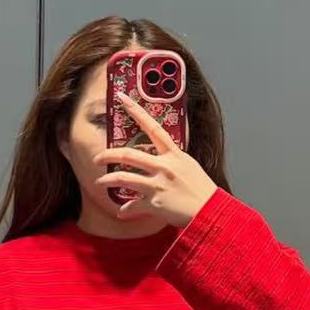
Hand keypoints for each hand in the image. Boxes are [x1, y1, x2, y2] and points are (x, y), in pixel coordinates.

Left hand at [94, 90, 217, 228]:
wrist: (212, 211)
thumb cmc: (202, 189)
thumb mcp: (188, 166)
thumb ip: (171, 160)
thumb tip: (158, 158)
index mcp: (174, 154)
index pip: (152, 127)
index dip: (136, 111)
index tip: (122, 98)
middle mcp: (164, 167)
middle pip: (128, 155)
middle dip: (109, 154)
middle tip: (98, 157)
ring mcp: (158, 185)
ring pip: (123, 178)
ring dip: (108, 180)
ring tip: (100, 181)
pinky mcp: (155, 204)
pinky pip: (133, 205)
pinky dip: (126, 209)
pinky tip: (122, 211)